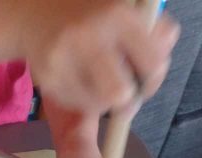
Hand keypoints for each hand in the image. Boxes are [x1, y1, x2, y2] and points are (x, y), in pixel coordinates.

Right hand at [21, 0, 179, 111]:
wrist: (33, 11)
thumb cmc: (88, 12)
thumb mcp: (123, 7)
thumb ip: (151, 27)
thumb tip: (167, 41)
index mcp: (116, 15)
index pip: (153, 63)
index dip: (155, 76)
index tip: (147, 76)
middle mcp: (88, 36)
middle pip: (121, 93)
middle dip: (129, 95)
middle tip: (127, 89)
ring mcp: (63, 59)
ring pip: (100, 104)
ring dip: (107, 100)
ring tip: (103, 85)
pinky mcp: (47, 77)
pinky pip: (78, 104)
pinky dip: (85, 99)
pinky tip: (82, 82)